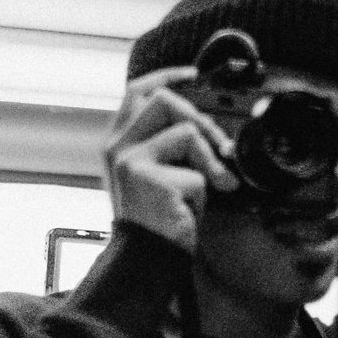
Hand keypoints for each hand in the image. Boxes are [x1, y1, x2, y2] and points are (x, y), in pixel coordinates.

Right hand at [101, 68, 241, 251]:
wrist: (143, 262)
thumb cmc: (153, 223)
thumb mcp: (156, 177)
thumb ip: (168, 147)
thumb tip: (206, 128)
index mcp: (116, 143)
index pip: (136, 92)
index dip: (167, 76)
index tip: (193, 75)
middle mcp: (117, 148)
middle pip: (163, 99)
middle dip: (200, 117)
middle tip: (220, 146)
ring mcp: (131, 161)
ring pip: (185, 131)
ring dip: (209, 158)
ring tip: (213, 184)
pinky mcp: (150, 179)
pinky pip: (195, 172)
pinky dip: (203, 193)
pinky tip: (190, 211)